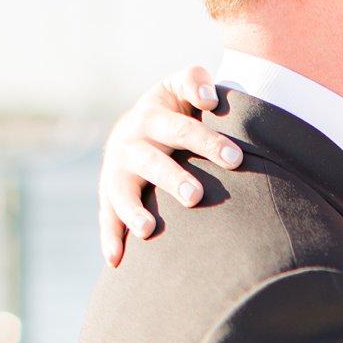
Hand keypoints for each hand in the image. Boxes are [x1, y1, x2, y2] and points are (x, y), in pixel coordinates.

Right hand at [98, 66, 242, 266]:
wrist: (139, 125)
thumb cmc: (176, 110)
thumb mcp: (181, 86)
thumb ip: (195, 81)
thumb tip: (210, 98)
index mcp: (154, 115)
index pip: (183, 128)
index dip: (207, 141)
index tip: (235, 159)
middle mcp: (131, 141)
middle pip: (153, 161)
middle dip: (173, 178)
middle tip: (195, 196)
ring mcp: (117, 169)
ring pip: (122, 191)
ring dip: (133, 211)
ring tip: (148, 230)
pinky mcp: (108, 193)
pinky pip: (106, 217)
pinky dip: (110, 238)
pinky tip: (116, 261)